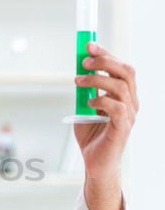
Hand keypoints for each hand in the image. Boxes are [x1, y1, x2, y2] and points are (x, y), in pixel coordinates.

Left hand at [73, 42, 138, 180]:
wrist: (95, 163)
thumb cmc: (92, 136)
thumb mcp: (85, 107)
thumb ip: (84, 91)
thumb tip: (78, 71)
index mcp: (125, 95)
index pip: (121, 68)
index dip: (107, 54)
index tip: (89, 45)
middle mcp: (131, 102)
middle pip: (126, 72)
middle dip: (105, 61)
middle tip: (83, 61)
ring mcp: (129, 115)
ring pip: (121, 86)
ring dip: (97, 79)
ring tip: (78, 81)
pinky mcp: (123, 128)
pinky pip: (117, 107)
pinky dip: (101, 100)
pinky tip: (89, 102)